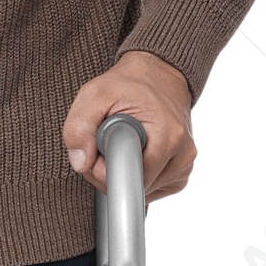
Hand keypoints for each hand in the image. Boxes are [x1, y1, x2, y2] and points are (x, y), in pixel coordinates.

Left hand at [62, 50, 195, 203]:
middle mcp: (183, 153)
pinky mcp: (182, 171)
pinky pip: (154, 188)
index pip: (132, 179)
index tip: (98, 154)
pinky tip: (136, 153)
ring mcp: (185, 164)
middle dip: (112, 173)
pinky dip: (138, 176)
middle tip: (105, 145)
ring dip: (125, 174)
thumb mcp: (95, 94)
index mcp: (168, 135)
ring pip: (144, 190)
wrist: (159, 75)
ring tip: (122, 144)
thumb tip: (81, 163)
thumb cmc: (129, 84)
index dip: (106, 173)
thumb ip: (79, 127)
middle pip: (136, 187)